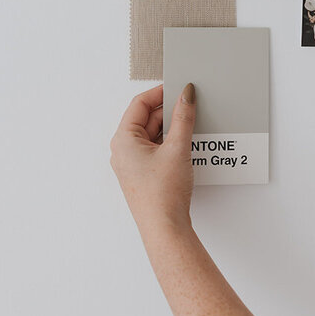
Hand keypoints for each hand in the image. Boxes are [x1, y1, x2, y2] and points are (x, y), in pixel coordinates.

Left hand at [110, 83, 195, 236]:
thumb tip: (186, 96)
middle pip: (146, 119)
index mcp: (123, 139)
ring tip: (191, 123)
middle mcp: (123, 150)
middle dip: (168, 110)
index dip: (160, 92)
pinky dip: (169, 142)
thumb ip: (183, 118)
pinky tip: (186, 142)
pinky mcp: (143, 174)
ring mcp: (132, 163)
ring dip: (171, 127)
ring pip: (152, 135)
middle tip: (189, 103)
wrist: (164, 228)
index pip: (139, 104)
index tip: (179, 87)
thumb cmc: (163, 193)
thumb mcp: (177, 148)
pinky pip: (155, 149)